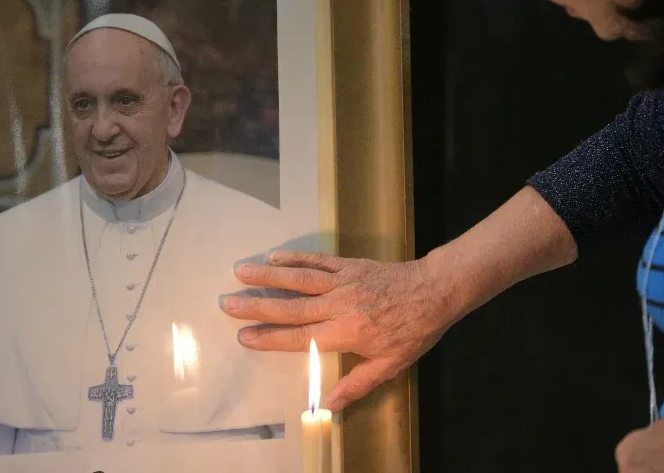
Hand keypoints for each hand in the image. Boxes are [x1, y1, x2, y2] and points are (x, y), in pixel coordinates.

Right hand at [220, 251, 457, 412]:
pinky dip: (295, 258)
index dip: (270, 338)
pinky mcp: (350, 264)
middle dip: (257, 306)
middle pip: (291, 306)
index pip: (300, 337)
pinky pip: (318, 260)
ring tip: (240, 272)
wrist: (436, 291)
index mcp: (347, 332)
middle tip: (227, 303)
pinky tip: (274, 256)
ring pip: (299, 278)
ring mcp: (344, 281)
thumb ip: (357, 383)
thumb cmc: (414, 331)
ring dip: (268, 276)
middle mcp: (340, 304)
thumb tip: (329, 406)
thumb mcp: (390, 365)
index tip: (244, 337)